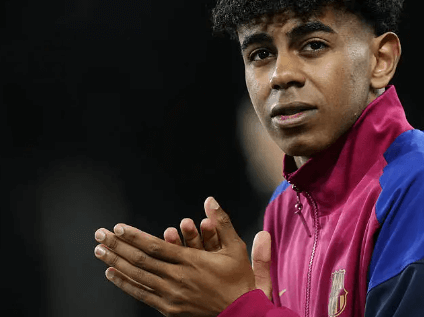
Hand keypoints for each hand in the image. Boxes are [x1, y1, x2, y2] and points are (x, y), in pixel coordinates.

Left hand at [94, 197, 257, 315]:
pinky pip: (142, 294)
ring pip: (138, 276)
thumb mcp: (235, 247)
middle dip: (118, 246)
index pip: (156, 247)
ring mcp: (172, 294)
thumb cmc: (238, 279)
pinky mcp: (170, 308)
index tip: (118, 228)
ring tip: (99, 251)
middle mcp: (178, 277)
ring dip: (116, 262)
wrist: (241, 312)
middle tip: (99, 235)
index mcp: (192, 261)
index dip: (135, 236)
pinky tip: (112, 273)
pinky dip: (125, 283)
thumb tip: (210, 200)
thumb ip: (222, 222)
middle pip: (141, 260)